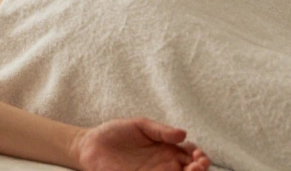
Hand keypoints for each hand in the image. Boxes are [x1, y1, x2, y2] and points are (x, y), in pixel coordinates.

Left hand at [73, 118, 209, 170]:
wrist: (90, 145)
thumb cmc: (115, 133)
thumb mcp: (139, 125)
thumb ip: (160, 130)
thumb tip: (183, 134)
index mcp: (166, 147)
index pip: (191, 153)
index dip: (199, 155)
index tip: (197, 155)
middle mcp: (164, 163)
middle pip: (190, 169)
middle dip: (200, 168)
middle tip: (198, 165)